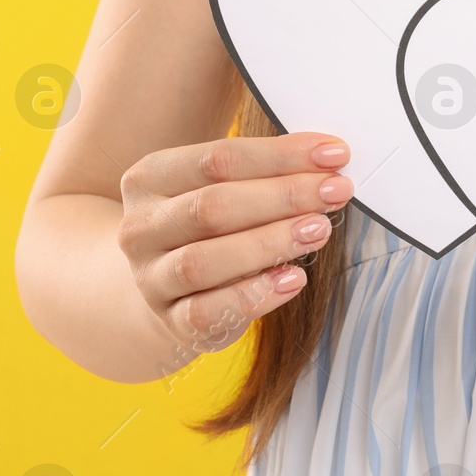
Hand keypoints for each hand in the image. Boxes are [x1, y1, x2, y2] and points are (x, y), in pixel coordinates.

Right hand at [116, 132, 351, 361]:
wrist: (169, 289)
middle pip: (212, 206)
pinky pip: (208, 311)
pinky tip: (293, 279)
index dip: (280, 155)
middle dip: (283, 196)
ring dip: (270, 243)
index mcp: (149, 179)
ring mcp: (151, 278)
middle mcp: (141, 227)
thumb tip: (327, 163)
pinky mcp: (171, 320)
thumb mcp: (221, 190)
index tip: (334, 154)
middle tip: (335, 191)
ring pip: (204, 260)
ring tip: (318, 230)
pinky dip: (255, 296)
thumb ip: (262, 174)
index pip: (216, 158)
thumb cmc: (209, 229)